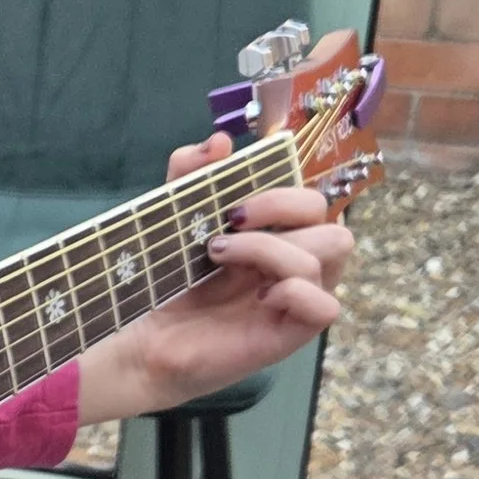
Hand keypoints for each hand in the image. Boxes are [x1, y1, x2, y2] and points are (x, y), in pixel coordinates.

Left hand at [73, 133, 353, 422]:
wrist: (144, 337)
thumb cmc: (170, 278)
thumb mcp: (177, 218)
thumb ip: (192, 175)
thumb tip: (219, 141)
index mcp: (280, 234)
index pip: (313, 200)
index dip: (281, 190)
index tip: (231, 201)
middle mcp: (298, 262)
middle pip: (334, 221)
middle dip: (282, 209)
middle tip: (227, 224)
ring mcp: (299, 297)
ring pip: (331, 253)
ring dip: (272, 247)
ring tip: (219, 257)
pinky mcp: (292, 332)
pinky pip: (326, 307)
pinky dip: (295, 292)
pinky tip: (257, 297)